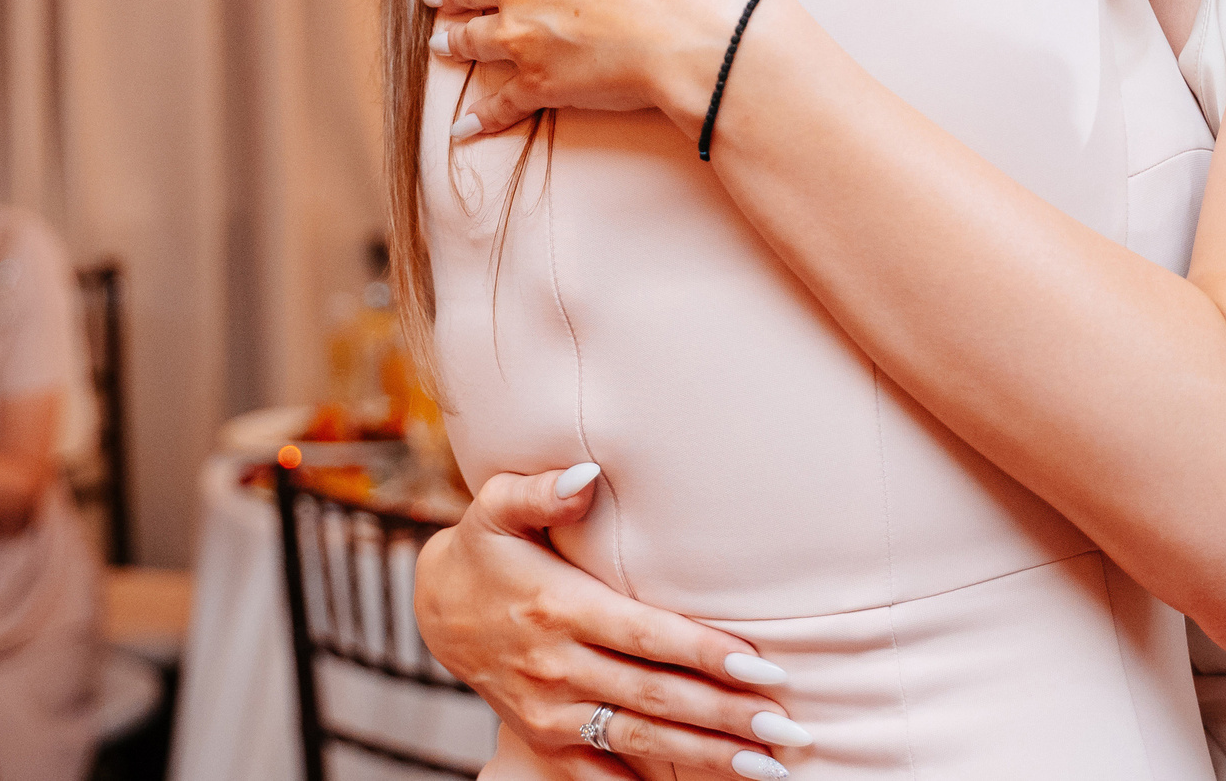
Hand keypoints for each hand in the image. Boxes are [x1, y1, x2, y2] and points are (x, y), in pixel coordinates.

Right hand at [416, 466, 801, 779]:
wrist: (438, 608)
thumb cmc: (488, 548)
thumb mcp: (498, 507)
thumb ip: (543, 490)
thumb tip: (588, 474)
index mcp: (558, 607)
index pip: (645, 635)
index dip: (704, 652)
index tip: (762, 666)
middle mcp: (555, 665)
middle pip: (655, 695)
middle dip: (725, 715)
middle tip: (787, 729)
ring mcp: (549, 710)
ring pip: (639, 739)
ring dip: (705, 756)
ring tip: (765, 765)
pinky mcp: (542, 738)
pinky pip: (598, 774)